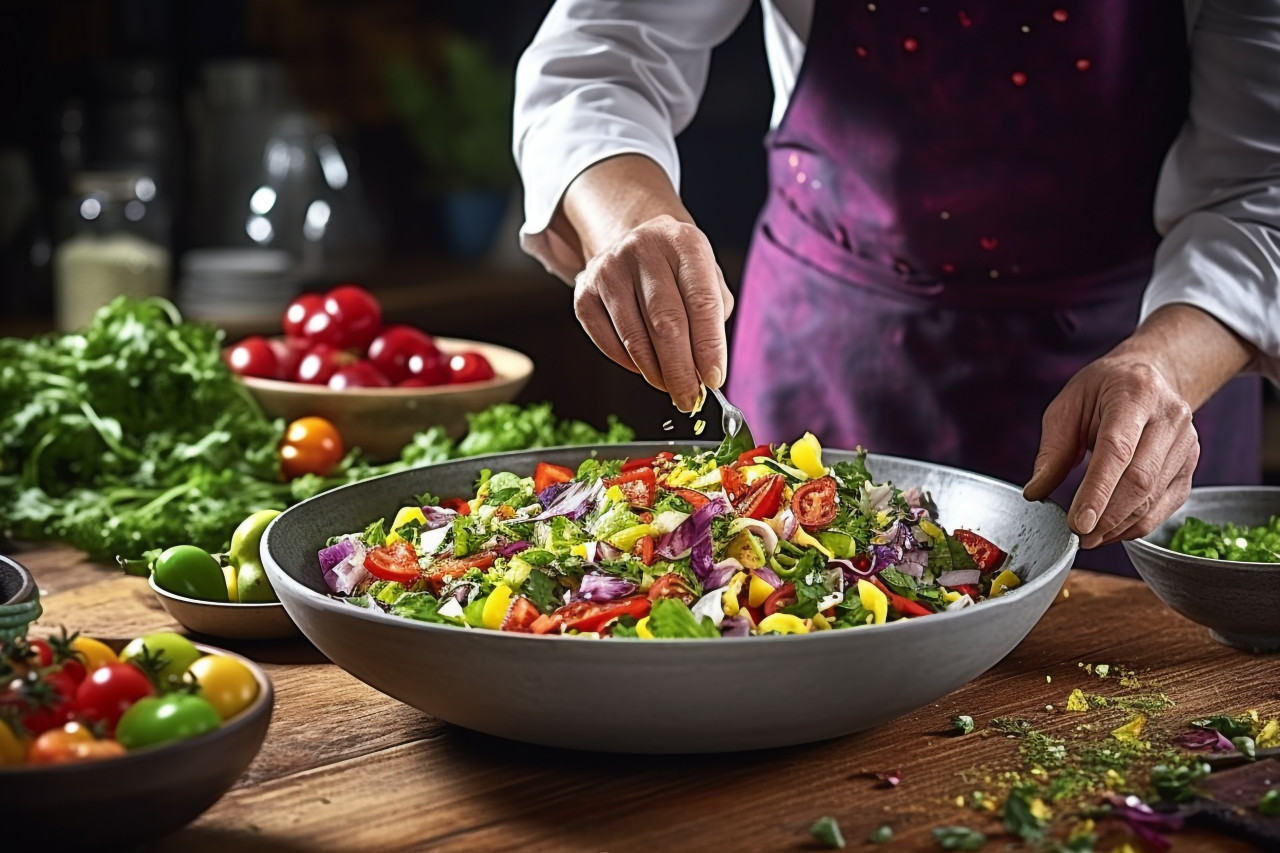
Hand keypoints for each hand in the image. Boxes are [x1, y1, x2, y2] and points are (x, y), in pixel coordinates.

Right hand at [572, 214, 734, 411]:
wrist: (636, 244)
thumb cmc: (680, 272)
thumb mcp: (708, 279)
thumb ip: (712, 320)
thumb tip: (706, 372)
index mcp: (684, 242)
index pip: (702, 301)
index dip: (709, 346)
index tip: (714, 379)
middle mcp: (644, 248)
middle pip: (665, 323)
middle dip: (681, 370)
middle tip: (690, 399)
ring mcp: (609, 269)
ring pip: (635, 337)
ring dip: (655, 372)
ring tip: (671, 388)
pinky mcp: (584, 291)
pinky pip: (608, 341)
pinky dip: (629, 363)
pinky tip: (645, 368)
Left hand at [1023, 355, 1198, 547]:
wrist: (1148, 376)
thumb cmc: (1102, 391)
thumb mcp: (1068, 406)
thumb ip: (1053, 450)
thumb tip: (1036, 492)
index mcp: (1135, 394)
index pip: (1117, 450)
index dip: (1097, 491)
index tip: (1078, 523)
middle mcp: (1170, 418)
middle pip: (1140, 480)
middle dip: (1107, 517)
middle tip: (1078, 537)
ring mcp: (1187, 444)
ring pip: (1154, 498)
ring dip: (1119, 526)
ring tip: (1089, 537)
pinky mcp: (1190, 466)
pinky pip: (1165, 507)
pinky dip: (1137, 526)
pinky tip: (1112, 531)